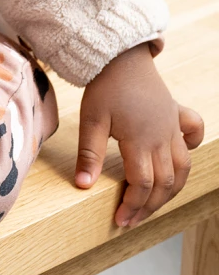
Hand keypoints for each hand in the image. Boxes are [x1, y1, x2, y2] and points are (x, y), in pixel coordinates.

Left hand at [75, 43, 203, 227]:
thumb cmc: (104, 86)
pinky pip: (192, 133)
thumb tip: (82, 185)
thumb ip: (89, 154)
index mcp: (141, 140)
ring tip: (154, 203)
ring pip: (182, 167)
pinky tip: (178, 158)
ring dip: (171, 189)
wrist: (120, 54)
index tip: (120, 220)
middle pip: (165, 182)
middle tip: (133, 219)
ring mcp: (172, 125)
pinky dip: (190, 149)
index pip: (143, 184)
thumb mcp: (91, 120)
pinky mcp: (175, 113)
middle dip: (150, 205)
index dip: (133, 205)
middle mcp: (162, 136)